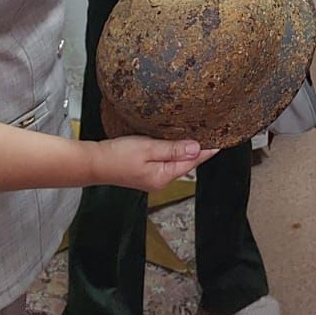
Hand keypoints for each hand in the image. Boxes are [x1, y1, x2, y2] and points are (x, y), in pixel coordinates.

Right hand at [90, 135, 217, 191]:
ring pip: (177, 161)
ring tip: (201, 136)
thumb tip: (196, 148)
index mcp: (163, 176)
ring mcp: (153, 177)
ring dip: (187, 150)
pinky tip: (177, 142)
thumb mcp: (148, 149)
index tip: (221, 141)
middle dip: (199, 150)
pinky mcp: (146, 172)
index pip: (192, 161)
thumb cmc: (118, 156)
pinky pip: (167, 160)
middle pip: (186, 163)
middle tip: (214, 134)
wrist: (94, 162)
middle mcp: (160, 180)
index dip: (207, 150)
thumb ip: (173, 149)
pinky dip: (174, 151)